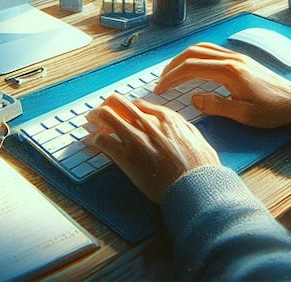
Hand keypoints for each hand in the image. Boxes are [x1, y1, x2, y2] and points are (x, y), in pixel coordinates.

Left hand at [85, 93, 219, 202]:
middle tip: (97, 114)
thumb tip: (172, 121)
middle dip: (105, 106)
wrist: (197, 187)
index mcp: (165, 118)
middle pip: (117, 102)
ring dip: (94, 118)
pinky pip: (102, 141)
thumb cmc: (201, 167)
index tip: (119, 114)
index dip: (125, 109)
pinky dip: (94, 140)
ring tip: (89, 125)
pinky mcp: (127, 158)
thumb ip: (181, 126)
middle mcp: (148, 123)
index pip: (136, 104)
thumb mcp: (195, 137)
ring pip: (106, 116)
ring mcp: (136, 139)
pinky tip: (91, 143)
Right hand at [156, 42, 290, 128]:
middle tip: (161, 81)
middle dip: (172, 66)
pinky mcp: (239, 58)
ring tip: (172, 73)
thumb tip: (193, 99)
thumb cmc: (272, 110)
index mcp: (230, 71)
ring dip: (182, 58)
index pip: (191, 68)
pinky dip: (195, 56)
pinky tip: (191, 66)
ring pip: (201, 48)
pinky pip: (211, 50)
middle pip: (192, 53)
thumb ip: (216, 106)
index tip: (161, 89)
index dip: (172, 77)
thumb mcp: (244, 115)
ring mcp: (235, 56)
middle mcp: (231, 58)